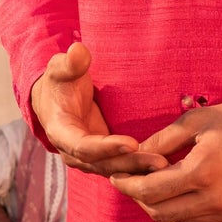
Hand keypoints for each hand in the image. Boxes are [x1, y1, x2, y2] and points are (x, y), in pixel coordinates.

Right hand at [31, 42, 168, 178]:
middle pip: (104, 164)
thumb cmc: (60, 81)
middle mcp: (73, 153)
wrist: (55, 100)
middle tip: (160, 163)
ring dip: (139, 170)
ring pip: (115, 170)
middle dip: (131, 164)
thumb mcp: (60, 68)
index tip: (131, 143)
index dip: (106, 147)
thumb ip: (70, 63)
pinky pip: (121, 169)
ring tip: (166, 166)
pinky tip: (163, 168)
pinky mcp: (103, 159)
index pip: (82, 146)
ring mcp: (89, 160)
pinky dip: (139, 170)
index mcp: (61, 132)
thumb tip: (77, 50)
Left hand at [112, 99, 221, 221]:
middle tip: (131, 185)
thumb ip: (163, 140)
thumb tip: (135, 155)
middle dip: (139, 198)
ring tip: (150, 196)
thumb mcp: (198, 120)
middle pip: (161, 211)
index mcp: (202, 169)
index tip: (116, 178)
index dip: (128, 186)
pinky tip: (172, 217)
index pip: (151, 190)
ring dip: (159, 212)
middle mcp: (216, 197)